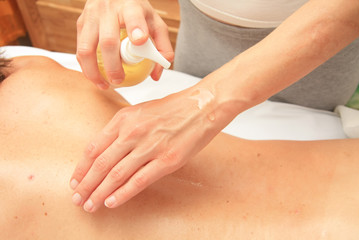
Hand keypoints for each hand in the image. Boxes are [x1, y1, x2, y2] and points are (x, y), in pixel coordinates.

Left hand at [69, 87, 225, 211]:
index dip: (81, 168)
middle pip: (101, 163)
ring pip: (116, 174)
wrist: (202, 106)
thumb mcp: (141, 111)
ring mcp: (149, 146)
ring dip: (99, 193)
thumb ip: (123, 129)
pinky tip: (112, 202)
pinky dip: (122, 194)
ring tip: (90, 205)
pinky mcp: (166, 160)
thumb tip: (108, 151)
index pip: (93, 147)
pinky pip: (138, 181)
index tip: (75, 181)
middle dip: (86, 185)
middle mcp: (132, 132)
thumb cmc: (174, 108)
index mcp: (124, 119)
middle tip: (77, 198)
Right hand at [76, 0, 173, 88]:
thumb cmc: (136, 11)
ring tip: (104, 84)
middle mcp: (108, 9)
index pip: (133, 15)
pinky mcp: (81, 24)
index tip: (140, 40)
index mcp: (130, 6)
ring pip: (86, 48)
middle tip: (120, 80)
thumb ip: (162, 47)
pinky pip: (80, 50)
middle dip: (113, 65)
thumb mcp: (155, 24)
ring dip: (93, 71)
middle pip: (108, 40)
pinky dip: (86, 67)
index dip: (136, 28)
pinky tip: (95, 77)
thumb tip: (156, 74)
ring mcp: (91, 16)